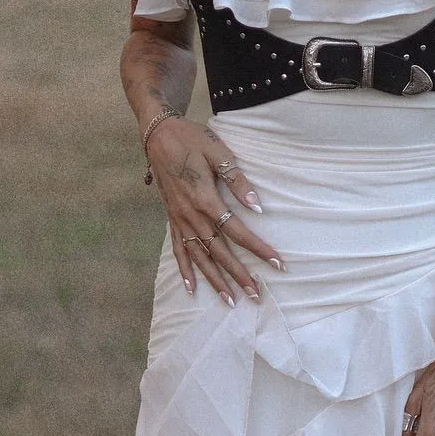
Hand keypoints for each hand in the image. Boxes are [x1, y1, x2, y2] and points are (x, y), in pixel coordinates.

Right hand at [146, 117, 284, 303]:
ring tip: (231, 301)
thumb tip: (257, 207)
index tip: (277, 265)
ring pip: (199, 257)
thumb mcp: (218, 152)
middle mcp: (191, 216)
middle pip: (219, 252)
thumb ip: (237, 180)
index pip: (237, 232)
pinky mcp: (171, 219)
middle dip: (239, 275)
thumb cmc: (191, 139)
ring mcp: (179, 220)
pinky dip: (185, 270)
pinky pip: (178, 250)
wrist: (157, 134)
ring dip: (215, 280)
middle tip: (256, 295)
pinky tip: (192, 288)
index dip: (258, 249)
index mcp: (206, 199)